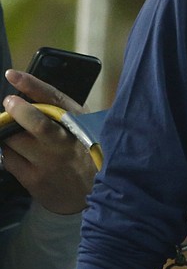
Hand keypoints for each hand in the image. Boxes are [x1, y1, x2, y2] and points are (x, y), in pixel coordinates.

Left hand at [2, 69, 95, 213]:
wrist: (95, 194)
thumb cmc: (87, 153)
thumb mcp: (85, 127)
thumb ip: (63, 113)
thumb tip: (30, 94)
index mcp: (80, 124)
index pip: (54, 99)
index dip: (32, 84)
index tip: (13, 74)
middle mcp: (64, 143)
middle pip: (34, 122)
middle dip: (15, 111)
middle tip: (9, 104)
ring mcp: (48, 162)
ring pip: (13, 141)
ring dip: (8, 133)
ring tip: (13, 131)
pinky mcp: (34, 180)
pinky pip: (8, 160)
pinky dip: (7, 151)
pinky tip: (16, 150)